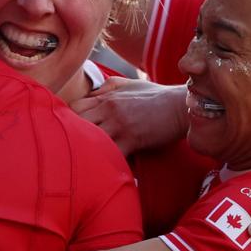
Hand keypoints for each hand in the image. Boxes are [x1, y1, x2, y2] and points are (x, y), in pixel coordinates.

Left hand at [69, 79, 186, 154]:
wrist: (180, 107)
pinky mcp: (132, 140)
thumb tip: (90, 94)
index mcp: (106, 98)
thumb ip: (107, 87)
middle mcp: (109, 110)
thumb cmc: (156, 96)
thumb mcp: (129, 84)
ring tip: (87, 159)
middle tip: (75, 147)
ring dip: (87, 149)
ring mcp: (119, 125)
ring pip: (90, 139)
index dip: (70, 119)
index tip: (73, 129)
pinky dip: (106, 161)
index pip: (74, 107)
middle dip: (73, 135)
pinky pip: (111, 154)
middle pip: (76, 123)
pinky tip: (105, 166)